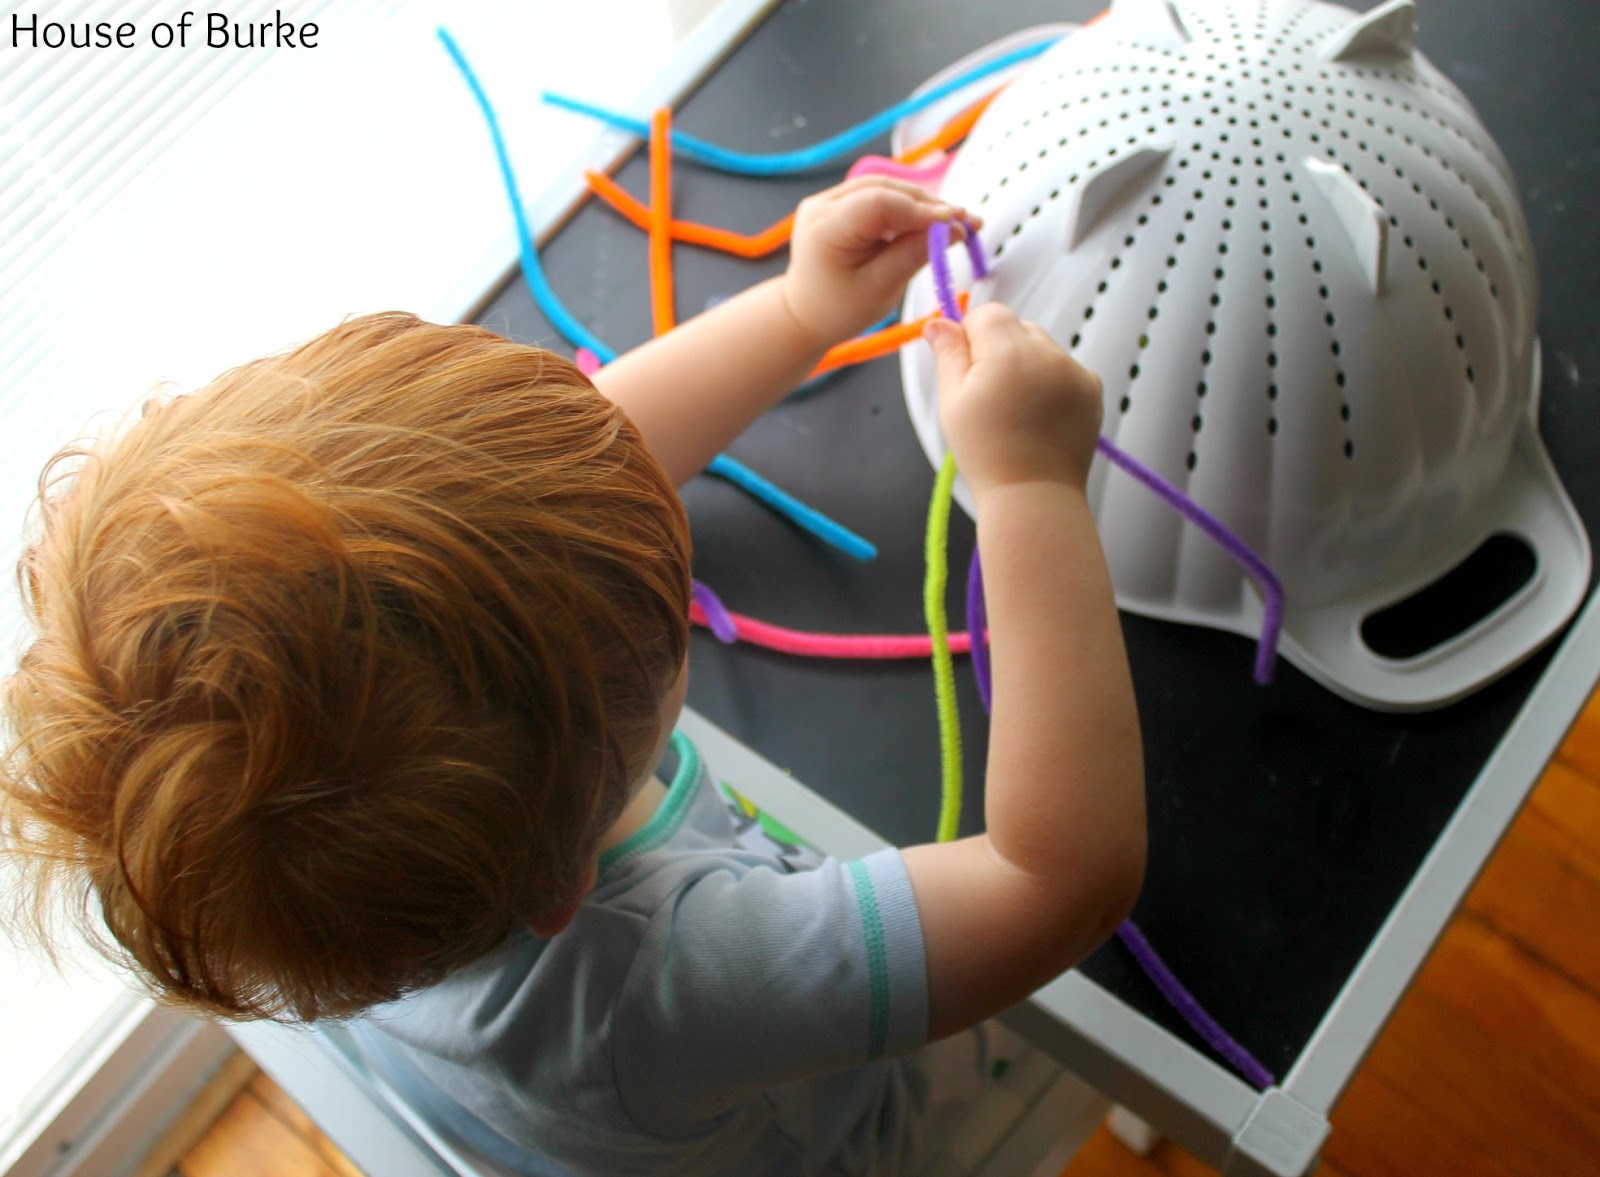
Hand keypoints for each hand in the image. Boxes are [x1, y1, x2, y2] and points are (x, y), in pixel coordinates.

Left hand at [780, 177, 977, 347]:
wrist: (806, 314)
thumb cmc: (837, 309)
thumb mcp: (880, 288)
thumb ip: (914, 255)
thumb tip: (953, 231)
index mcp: (824, 227)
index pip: (879, 204)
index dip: (922, 211)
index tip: (958, 223)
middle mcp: (823, 205)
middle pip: (886, 190)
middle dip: (930, 205)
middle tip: (968, 221)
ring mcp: (830, 200)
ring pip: (888, 189)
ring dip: (924, 204)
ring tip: (959, 221)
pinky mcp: (843, 203)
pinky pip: (882, 195)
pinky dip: (910, 207)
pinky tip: (936, 220)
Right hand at [924, 303, 1103, 494]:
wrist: (1033, 495)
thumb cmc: (985, 452)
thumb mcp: (953, 401)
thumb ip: (948, 354)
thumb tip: (938, 322)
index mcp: (1008, 351)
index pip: (988, 314)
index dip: (972, 336)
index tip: (968, 370)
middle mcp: (1047, 353)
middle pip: (1018, 327)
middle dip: (1001, 349)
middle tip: (991, 394)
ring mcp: (1075, 370)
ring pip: (1043, 347)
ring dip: (1028, 364)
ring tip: (1018, 408)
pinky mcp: (1092, 388)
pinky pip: (1066, 368)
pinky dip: (1052, 381)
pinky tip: (1040, 414)